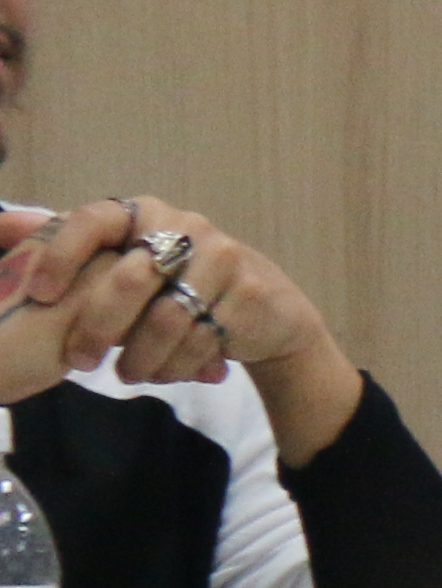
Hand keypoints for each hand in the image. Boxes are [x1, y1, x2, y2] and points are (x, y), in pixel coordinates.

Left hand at [0, 198, 355, 440]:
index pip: (94, 219)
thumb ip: (71, 248)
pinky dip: (175, 365)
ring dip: (140, 358)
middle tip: (81, 361)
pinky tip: (167, 372)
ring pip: (165, 319)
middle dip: (98, 327)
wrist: (269, 312)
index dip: (63, 255)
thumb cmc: (179, 289)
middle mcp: (187, 225)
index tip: (42, 295)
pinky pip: (198, 339)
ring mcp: (223, 256)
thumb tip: (2, 222)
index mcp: (144, 212)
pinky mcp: (249, 292)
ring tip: (128, 375)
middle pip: (129, 278)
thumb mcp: (126, 264)